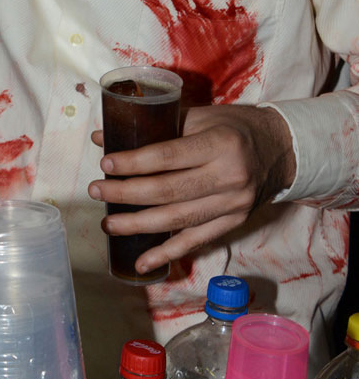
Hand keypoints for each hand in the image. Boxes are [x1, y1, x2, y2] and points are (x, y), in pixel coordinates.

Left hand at [88, 104, 295, 273]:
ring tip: (109, 224)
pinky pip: (196, 241)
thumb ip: (156, 125)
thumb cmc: (234, 127)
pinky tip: (141, 262)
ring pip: (178, 220)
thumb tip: (104, 136)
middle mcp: (229, 177)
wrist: (282, 149)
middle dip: (126, 194)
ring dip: (138, 225)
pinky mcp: (234, 223)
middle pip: (168, 191)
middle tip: (97, 192)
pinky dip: (167, 253)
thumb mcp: (201, 116)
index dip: (134, 162)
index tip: (106, 164)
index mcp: (220, 144)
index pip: (168, 156)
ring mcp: (233, 205)